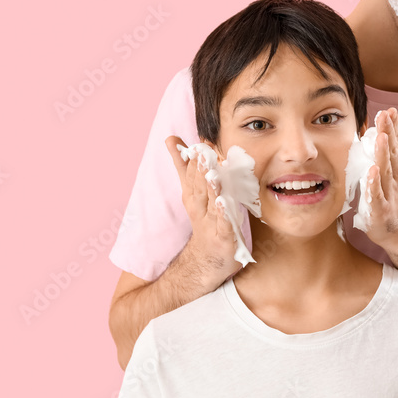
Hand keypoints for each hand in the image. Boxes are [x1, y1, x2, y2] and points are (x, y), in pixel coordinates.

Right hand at [165, 136, 240, 280]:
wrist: (207, 259)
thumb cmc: (204, 218)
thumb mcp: (192, 191)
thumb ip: (184, 165)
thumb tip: (172, 139)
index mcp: (193, 195)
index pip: (192, 175)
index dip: (196, 159)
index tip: (200, 142)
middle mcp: (200, 208)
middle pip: (200, 187)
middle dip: (201, 170)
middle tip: (204, 152)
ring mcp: (211, 223)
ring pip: (211, 204)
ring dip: (212, 189)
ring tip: (213, 174)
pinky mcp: (224, 238)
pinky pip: (224, 225)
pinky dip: (224, 214)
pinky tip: (225, 203)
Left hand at [364, 104, 397, 256]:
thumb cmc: (396, 187)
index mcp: (397, 161)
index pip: (395, 140)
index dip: (393, 125)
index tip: (389, 109)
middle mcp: (394, 174)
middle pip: (390, 151)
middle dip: (388, 133)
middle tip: (384, 115)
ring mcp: (387, 191)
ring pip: (384, 170)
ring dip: (383, 154)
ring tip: (381, 137)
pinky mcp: (379, 208)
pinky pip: (375, 195)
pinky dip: (373, 184)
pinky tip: (371, 172)